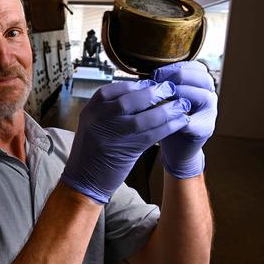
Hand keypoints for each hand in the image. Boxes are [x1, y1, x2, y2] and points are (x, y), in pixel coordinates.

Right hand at [61, 80, 190, 203]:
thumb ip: (109, 110)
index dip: (134, 85)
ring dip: (166, 111)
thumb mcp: (92, 125)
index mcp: (89, 111)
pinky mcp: (126, 152)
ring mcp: (111, 136)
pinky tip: (180, 122)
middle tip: (170, 88)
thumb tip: (139, 93)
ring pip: (142, 119)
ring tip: (181, 105)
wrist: (82, 180)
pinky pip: (151, 136)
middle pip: (128, 101)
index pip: (111, 90)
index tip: (150, 83)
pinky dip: (168, 128)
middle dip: (153, 94)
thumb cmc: (90, 151)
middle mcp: (98, 121)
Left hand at [153, 61, 217, 178]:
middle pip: (203, 77)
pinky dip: (180, 119)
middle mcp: (209, 94)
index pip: (196, 67)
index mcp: (199, 84)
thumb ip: (161, 85)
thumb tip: (146, 75)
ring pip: (203, 96)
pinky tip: (166, 119)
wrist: (175, 146)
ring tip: (164, 99)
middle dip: (179, 77)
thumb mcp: (163, 98)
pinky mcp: (206, 129)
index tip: (156, 74)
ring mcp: (210, 112)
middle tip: (159, 84)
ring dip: (182, 95)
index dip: (175, 67)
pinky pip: (196, 121)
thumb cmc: (166, 118)